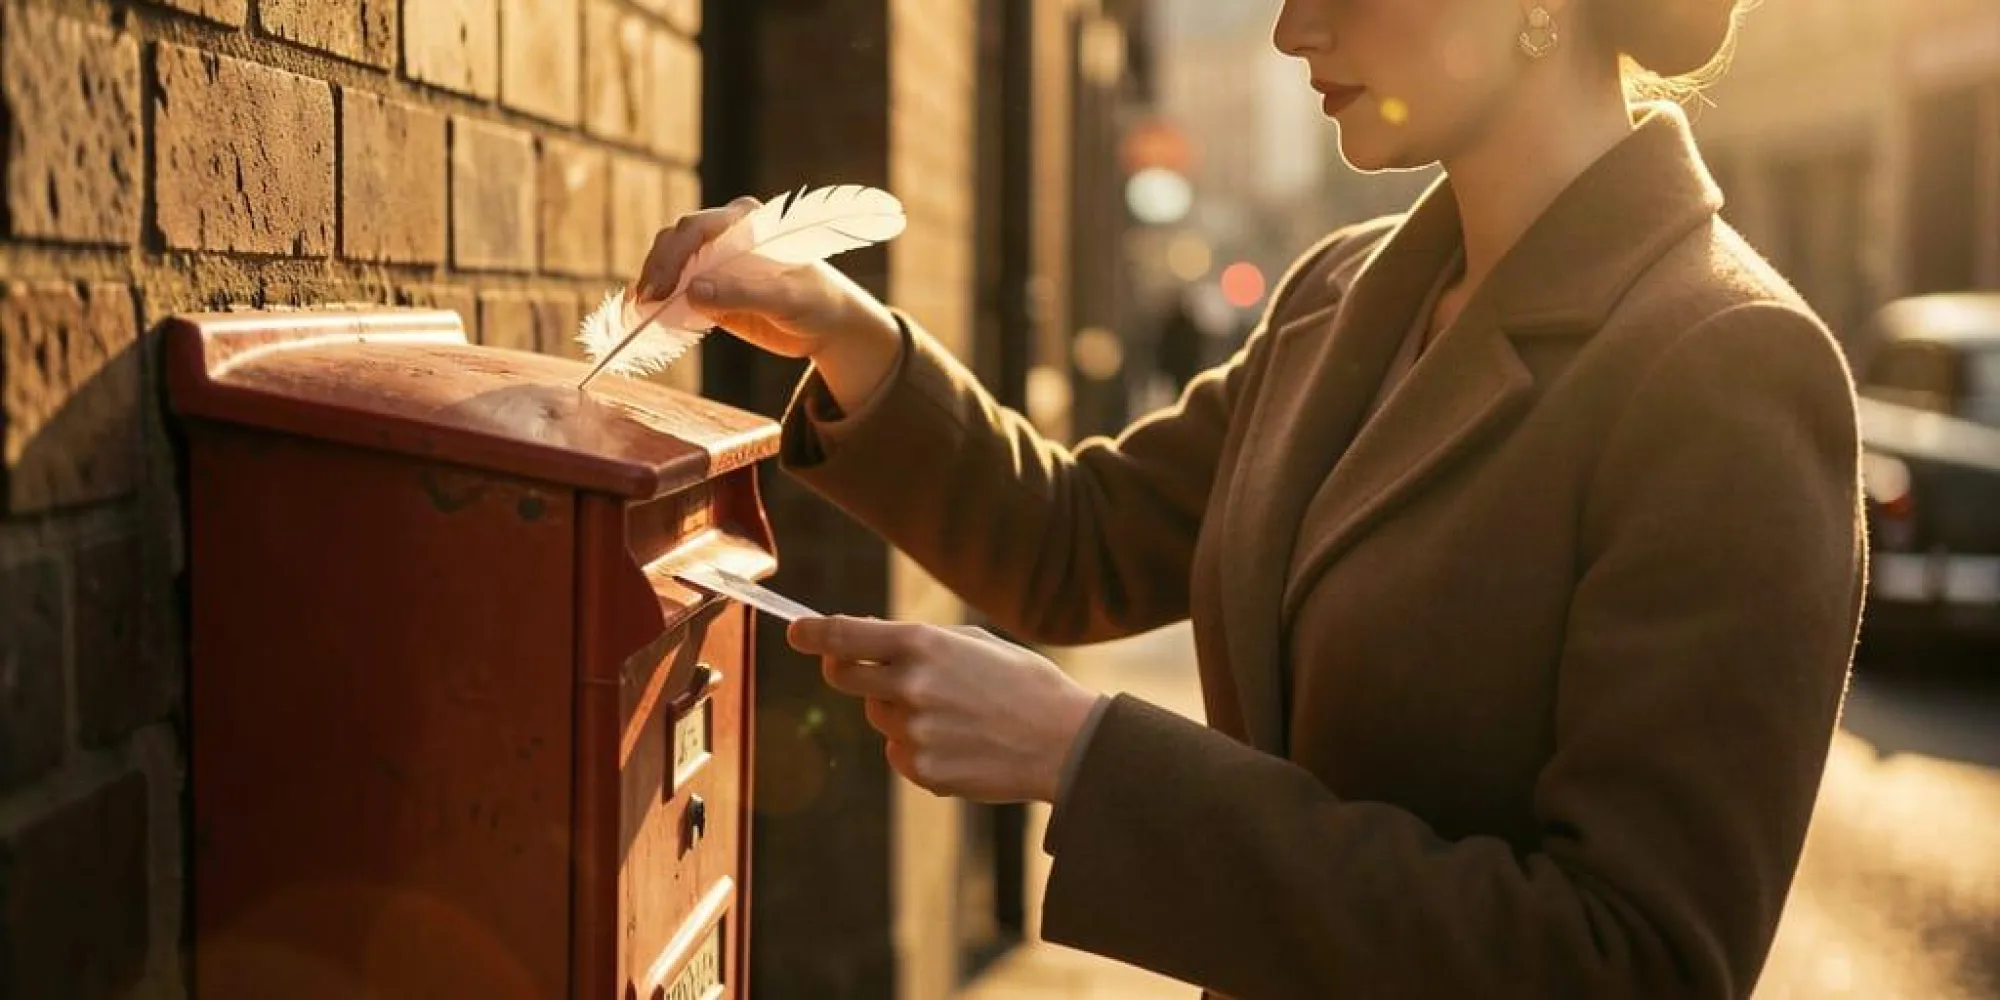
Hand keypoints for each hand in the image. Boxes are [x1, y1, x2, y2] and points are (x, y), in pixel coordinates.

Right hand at [634, 196, 899, 360]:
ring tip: (639, 309)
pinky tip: (646, 313)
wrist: (828, 324)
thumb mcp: (785, 299)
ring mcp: (714, 258)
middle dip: (657, 269)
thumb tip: (692, 289)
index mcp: (749, 221)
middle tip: (646, 302)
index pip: (698, 228)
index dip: (674, 256)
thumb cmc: (816, 302)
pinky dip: (660, 298)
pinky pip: (676, 286)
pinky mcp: (709, 284)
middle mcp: (726, 232)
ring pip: (669, 259)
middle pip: (676, 240)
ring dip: (652, 282)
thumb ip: (741, 293)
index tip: (660, 287)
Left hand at [788, 616, 1101, 802]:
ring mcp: (914, 731)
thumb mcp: (975, 644)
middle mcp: (911, 685)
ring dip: (898, 711)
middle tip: (865, 669)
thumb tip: (865, 638)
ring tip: (953, 714)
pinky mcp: (922, 770)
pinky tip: (960, 742)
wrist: (1065, 742)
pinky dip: (917, 747)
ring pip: (878, 717)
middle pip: (842, 676)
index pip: (844, 635)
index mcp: (924, 645)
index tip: (797, 632)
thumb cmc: (1024, 684)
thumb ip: (918, 642)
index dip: (812, 633)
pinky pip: (898, 752)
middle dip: (844, 669)